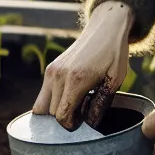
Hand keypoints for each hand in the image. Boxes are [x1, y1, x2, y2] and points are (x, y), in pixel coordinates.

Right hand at [32, 1, 132, 129]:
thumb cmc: (113, 55)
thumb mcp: (114, 81)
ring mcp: (52, 71)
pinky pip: (43, 95)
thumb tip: (90, 126)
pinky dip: (52, 101)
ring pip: (41, 106)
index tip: (83, 123)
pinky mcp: (50, 68)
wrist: (105, 29)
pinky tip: (69, 98)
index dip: (71, 126)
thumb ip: (100, 105)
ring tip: (73, 107)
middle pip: (51, 113)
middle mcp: (59, 76)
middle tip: (82, 114)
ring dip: (54, 112)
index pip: (61, 115)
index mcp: (76, 80)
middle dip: (64, 119)